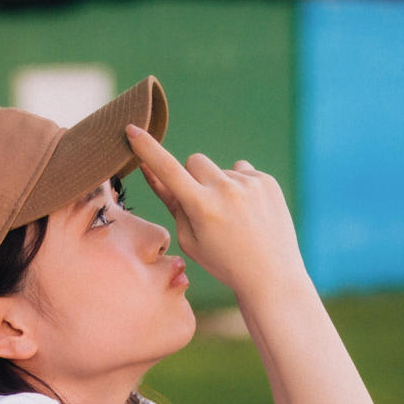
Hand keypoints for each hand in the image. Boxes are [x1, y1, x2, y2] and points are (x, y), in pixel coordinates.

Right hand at [125, 125, 304, 298]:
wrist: (270, 275)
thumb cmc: (222, 261)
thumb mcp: (189, 240)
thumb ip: (173, 204)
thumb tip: (152, 170)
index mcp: (201, 207)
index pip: (168, 170)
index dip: (147, 148)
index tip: (133, 128)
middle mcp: (226, 189)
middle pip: (195, 161)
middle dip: (193, 178)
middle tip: (204, 207)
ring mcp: (250, 183)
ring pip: (221, 169)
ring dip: (220, 186)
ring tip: (234, 218)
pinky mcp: (267, 181)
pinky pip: (243, 172)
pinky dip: (241, 188)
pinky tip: (250, 213)